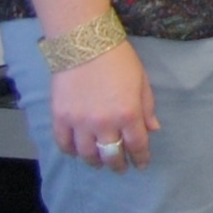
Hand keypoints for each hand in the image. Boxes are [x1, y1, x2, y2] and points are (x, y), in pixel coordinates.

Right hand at [48, 40, 159, 170]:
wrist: (85, 44)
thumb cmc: (119, 60)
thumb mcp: (142, 82)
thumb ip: (146, 108)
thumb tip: (152, 129)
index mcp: (128, 114)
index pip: (136, 145)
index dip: (140, 158)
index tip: (141, 164)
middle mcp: (104, 123)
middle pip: (111, 154)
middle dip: (117, 164)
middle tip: (120, 168)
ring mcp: (79, 122)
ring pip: (86, 154)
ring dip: (94, 161)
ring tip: (99, 162)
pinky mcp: (60, 117)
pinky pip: (63, 143)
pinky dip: (71, 151)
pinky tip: (77, 151)